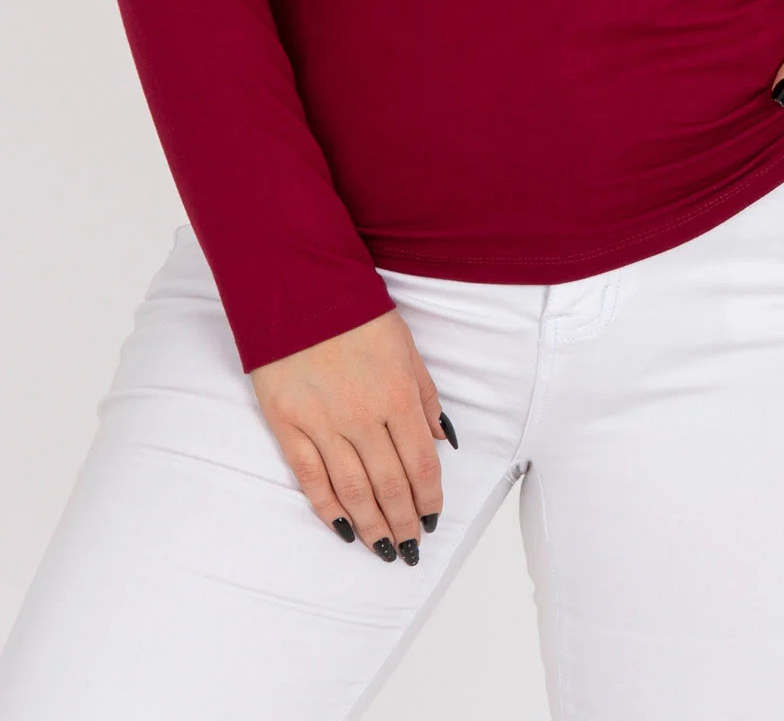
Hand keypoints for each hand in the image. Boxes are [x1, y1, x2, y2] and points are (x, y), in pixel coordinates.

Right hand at [249, 306, 453, 564]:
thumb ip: (425, 396)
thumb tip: (442, 440)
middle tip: (411, 548)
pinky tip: (342, 528)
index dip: (429, 497)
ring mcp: (323, 422)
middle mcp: (364, 415)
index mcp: (399, 394)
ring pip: (352, 489)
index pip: (421, 463)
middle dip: (404, 521)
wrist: (298, 286)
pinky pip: (310, 476)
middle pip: (389, 484)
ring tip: (384, 550)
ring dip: (372, 525)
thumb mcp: (405, 346)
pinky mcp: (287, 423)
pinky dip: (327, 507)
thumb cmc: (357, 313)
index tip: (433, 518)